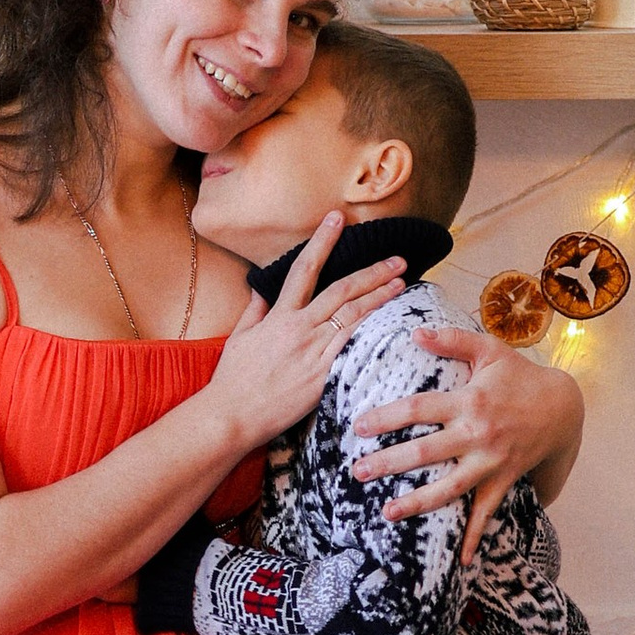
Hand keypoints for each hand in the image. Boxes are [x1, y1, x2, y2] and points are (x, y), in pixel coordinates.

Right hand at [203, 215, 407, 453]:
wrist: (233, 415)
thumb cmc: (233, 380)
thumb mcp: (239, 338)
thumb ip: (254, 311)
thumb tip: (259, 288)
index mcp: (279, 316)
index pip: (304, 269)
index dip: (323, 241)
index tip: (338, 219)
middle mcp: (300, 328)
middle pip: (342, 290)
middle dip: (372, 271)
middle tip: (397, 259)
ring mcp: (315, 352)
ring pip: (354, 316)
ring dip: (380, 296)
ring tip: (402, 283)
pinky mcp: (325, 376)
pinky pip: (355, 348)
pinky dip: (374, 332)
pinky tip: (392, 322)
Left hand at [349, 327, 582, 561]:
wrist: (563, 407)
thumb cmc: (520, 376)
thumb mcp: (490, 351)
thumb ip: (452, 339)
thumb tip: (415, 332)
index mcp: (469, 401)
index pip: (418, 409)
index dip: (386, 418)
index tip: (358, 427)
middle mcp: (477, 434)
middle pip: (425, 452)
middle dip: (388, 464)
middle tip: (356, 472)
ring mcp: (491, 462)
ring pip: (449, 488)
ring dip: (417, 503)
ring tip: (387, 513)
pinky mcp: (503, 480)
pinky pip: (486, 513)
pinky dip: (473, 537)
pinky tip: (458, 560)